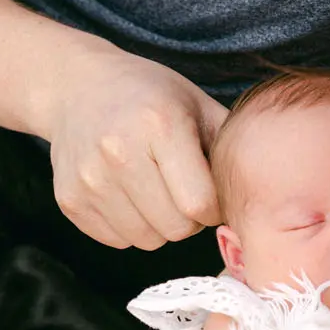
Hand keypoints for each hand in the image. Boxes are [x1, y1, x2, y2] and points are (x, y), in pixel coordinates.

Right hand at [47, 50, 225, 248]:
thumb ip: (229, 146)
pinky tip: (127, 194)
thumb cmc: (150, 97)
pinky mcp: (69, 200)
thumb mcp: (197, 104)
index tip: (210, 192)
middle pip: (175, 229)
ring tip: (154, 189)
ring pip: (147, 240)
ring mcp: (89, 179)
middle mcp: (118, 152)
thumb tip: (260, 197)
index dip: (214, 207)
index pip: (200, 205)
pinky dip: (130, 226)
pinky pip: (118, 241)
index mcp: (159, 124)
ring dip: (159, 225)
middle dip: (189, 219)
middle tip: (182, 191)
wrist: (76, 88)